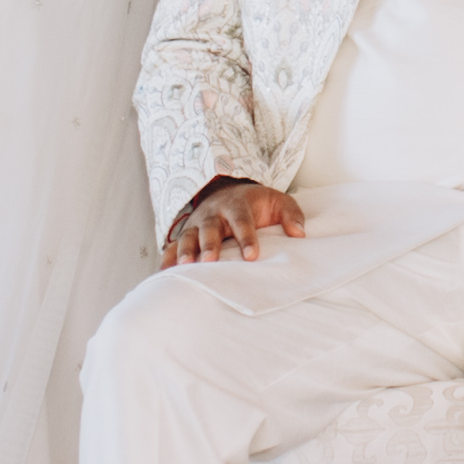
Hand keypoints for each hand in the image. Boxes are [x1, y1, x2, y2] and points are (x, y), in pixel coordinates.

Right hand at [164, 177, 307, 264]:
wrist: (228, 190)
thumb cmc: (256, 203)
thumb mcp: (278, 201)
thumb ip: (291, 215)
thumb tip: (299, 234)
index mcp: (237, 206)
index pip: (242, 221)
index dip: (246, 238)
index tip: (251, 256)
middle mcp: (214, 214)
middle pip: (210, 228)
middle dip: (209, 244)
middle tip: (211, 261)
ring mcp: (197, 223)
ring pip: (188, 236)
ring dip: (186, 251)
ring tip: (185, 267)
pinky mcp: (186, 234)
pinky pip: (173, 245)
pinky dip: (167, 258)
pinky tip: (164, 273)